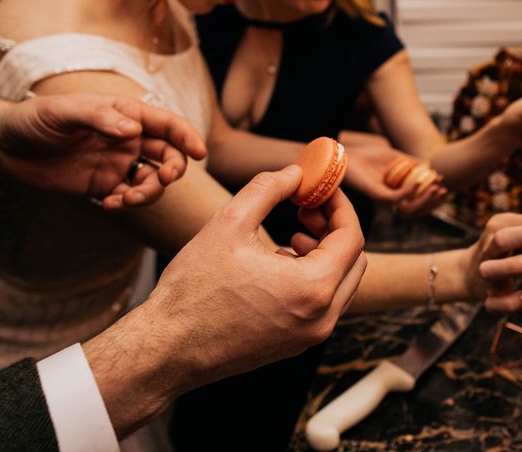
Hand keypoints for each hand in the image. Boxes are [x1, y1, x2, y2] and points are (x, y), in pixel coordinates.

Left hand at [0, 93, 206, 209]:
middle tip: (163, 179)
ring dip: (149, 192)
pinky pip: (128, 197)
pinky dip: (127, 205)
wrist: (3, 147)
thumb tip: (134, 130)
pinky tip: (110, 207)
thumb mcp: (62, 112)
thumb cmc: (33, 120)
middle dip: (172, 168)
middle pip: (167, 154)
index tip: (198, 152)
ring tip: (127, 200)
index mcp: (124, 114)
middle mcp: (127, 138)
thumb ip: (99, 118)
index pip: (165, 124)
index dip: (185, 136)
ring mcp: (117, 163)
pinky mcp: (103, 185)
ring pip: (151, 180)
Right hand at [86, 166, 366, 436]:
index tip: (321, 188)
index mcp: (312, 288)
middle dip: (335, 228)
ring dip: (325, 253)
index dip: (339, 205)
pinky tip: (278, 263)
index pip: (352, 237)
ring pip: (341, 284)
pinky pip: (322, 304)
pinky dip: (313, 277)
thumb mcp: (228, 224)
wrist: (168, 349)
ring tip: (292, 235)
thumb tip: (294, 172)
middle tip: (306, 208)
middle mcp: (321, 318)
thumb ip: (267, 189)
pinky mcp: (295, 344)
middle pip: (354, 262)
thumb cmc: (193, 289)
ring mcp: (310, 336)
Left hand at [342, 138, 447, 208]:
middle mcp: (391, 198)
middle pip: (417, 208)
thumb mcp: (394, 156)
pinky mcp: (377, 195)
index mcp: (397, 191)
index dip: (432, 195)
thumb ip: (410, 162)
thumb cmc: (368, 156)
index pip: (418, 200)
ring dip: (424, 200)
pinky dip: (409, 192)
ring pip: (409, 208)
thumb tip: (429, 166)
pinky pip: (396, 198)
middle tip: (443, 191)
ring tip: (435, 188)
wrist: (348, 155)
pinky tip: (418, 181)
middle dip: (432, 201)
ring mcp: (385, 198)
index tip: (443, 184)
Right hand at [461, 212, 521, 313]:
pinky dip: (509, 302)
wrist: (467, 273)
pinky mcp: (487, 297)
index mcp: (498, 227)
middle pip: (502, 238)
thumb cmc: (507, 249)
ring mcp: (485, 274)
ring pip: (492, 269)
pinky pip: (493, 303)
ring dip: (514, 265)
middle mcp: (489, 249)